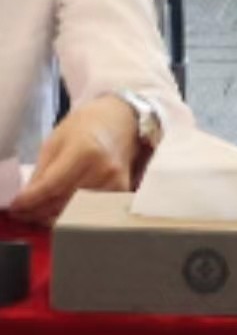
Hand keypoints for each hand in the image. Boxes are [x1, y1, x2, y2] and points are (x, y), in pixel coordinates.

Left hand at [8, 96, 140, 225]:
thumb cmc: (84, 127)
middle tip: (24, 212)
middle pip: (63, 203)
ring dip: (55, 215)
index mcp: (84, 151)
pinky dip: (75, 213)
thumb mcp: (55, 142)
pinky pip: (93, 210)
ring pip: (77, 211)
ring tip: (41, 211)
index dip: (30, 200)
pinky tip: (63, 209)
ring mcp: (116, 181)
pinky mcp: (123, 190)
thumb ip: (42, 173)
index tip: (16, 206)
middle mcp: (103, 169)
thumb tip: (26, 201)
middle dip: (39, 211)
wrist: (120, 119)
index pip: (51, 186)